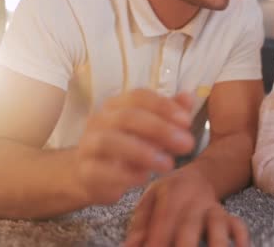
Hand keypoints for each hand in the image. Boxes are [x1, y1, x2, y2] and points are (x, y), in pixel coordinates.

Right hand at [75, 89, 195, 204]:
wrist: (89, 175)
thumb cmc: (125, 147)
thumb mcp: (149, 130)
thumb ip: (168, 114)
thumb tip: (188, 97)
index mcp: (117, 105)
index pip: (139, 96)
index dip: (164, 106)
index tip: (187, 121)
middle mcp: (100, 120)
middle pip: (127, 117)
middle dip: (160, 129)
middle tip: (186, 144)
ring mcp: (88, 145)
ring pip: (110, 142)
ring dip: (143, 152)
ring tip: (168, 164)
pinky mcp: (85, 172)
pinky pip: (100, 171)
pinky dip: (124, 175)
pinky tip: (144, 178)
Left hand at [125, 168, 248, 246]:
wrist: (199, 176)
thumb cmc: (169, 192)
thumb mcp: (151, 198)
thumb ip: (140, 223)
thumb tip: (129, 246)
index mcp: (171, 192)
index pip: (163, 218)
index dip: (158, 238)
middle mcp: (194, 200)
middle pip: (189, 223)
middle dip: (184, 244)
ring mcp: (213, 208)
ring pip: (217, 223)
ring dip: (216, 242)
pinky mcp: (227, 217)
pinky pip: (238, 225)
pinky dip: (240, 237)